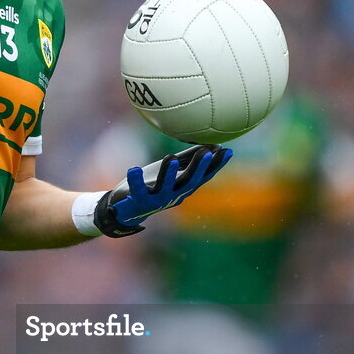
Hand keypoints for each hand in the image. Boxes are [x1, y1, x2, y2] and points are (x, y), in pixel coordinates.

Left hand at [92, 144, 231, 236]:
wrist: (126, 209)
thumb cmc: (152, 185)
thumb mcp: (171, 171)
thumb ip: (188, 159)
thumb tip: (213, 144)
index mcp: (182, 188)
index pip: (203, 176)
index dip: (216, 165)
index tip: (227, 151)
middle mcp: (173, 195)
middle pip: (188, 182)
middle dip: (197, 168)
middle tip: (206, 152)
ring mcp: (156, 200)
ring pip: (164, 188)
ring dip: (168, 174)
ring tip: (170, 157)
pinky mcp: (138, 201)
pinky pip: (137, 190)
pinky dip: (135, 180)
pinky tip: (134, 169)